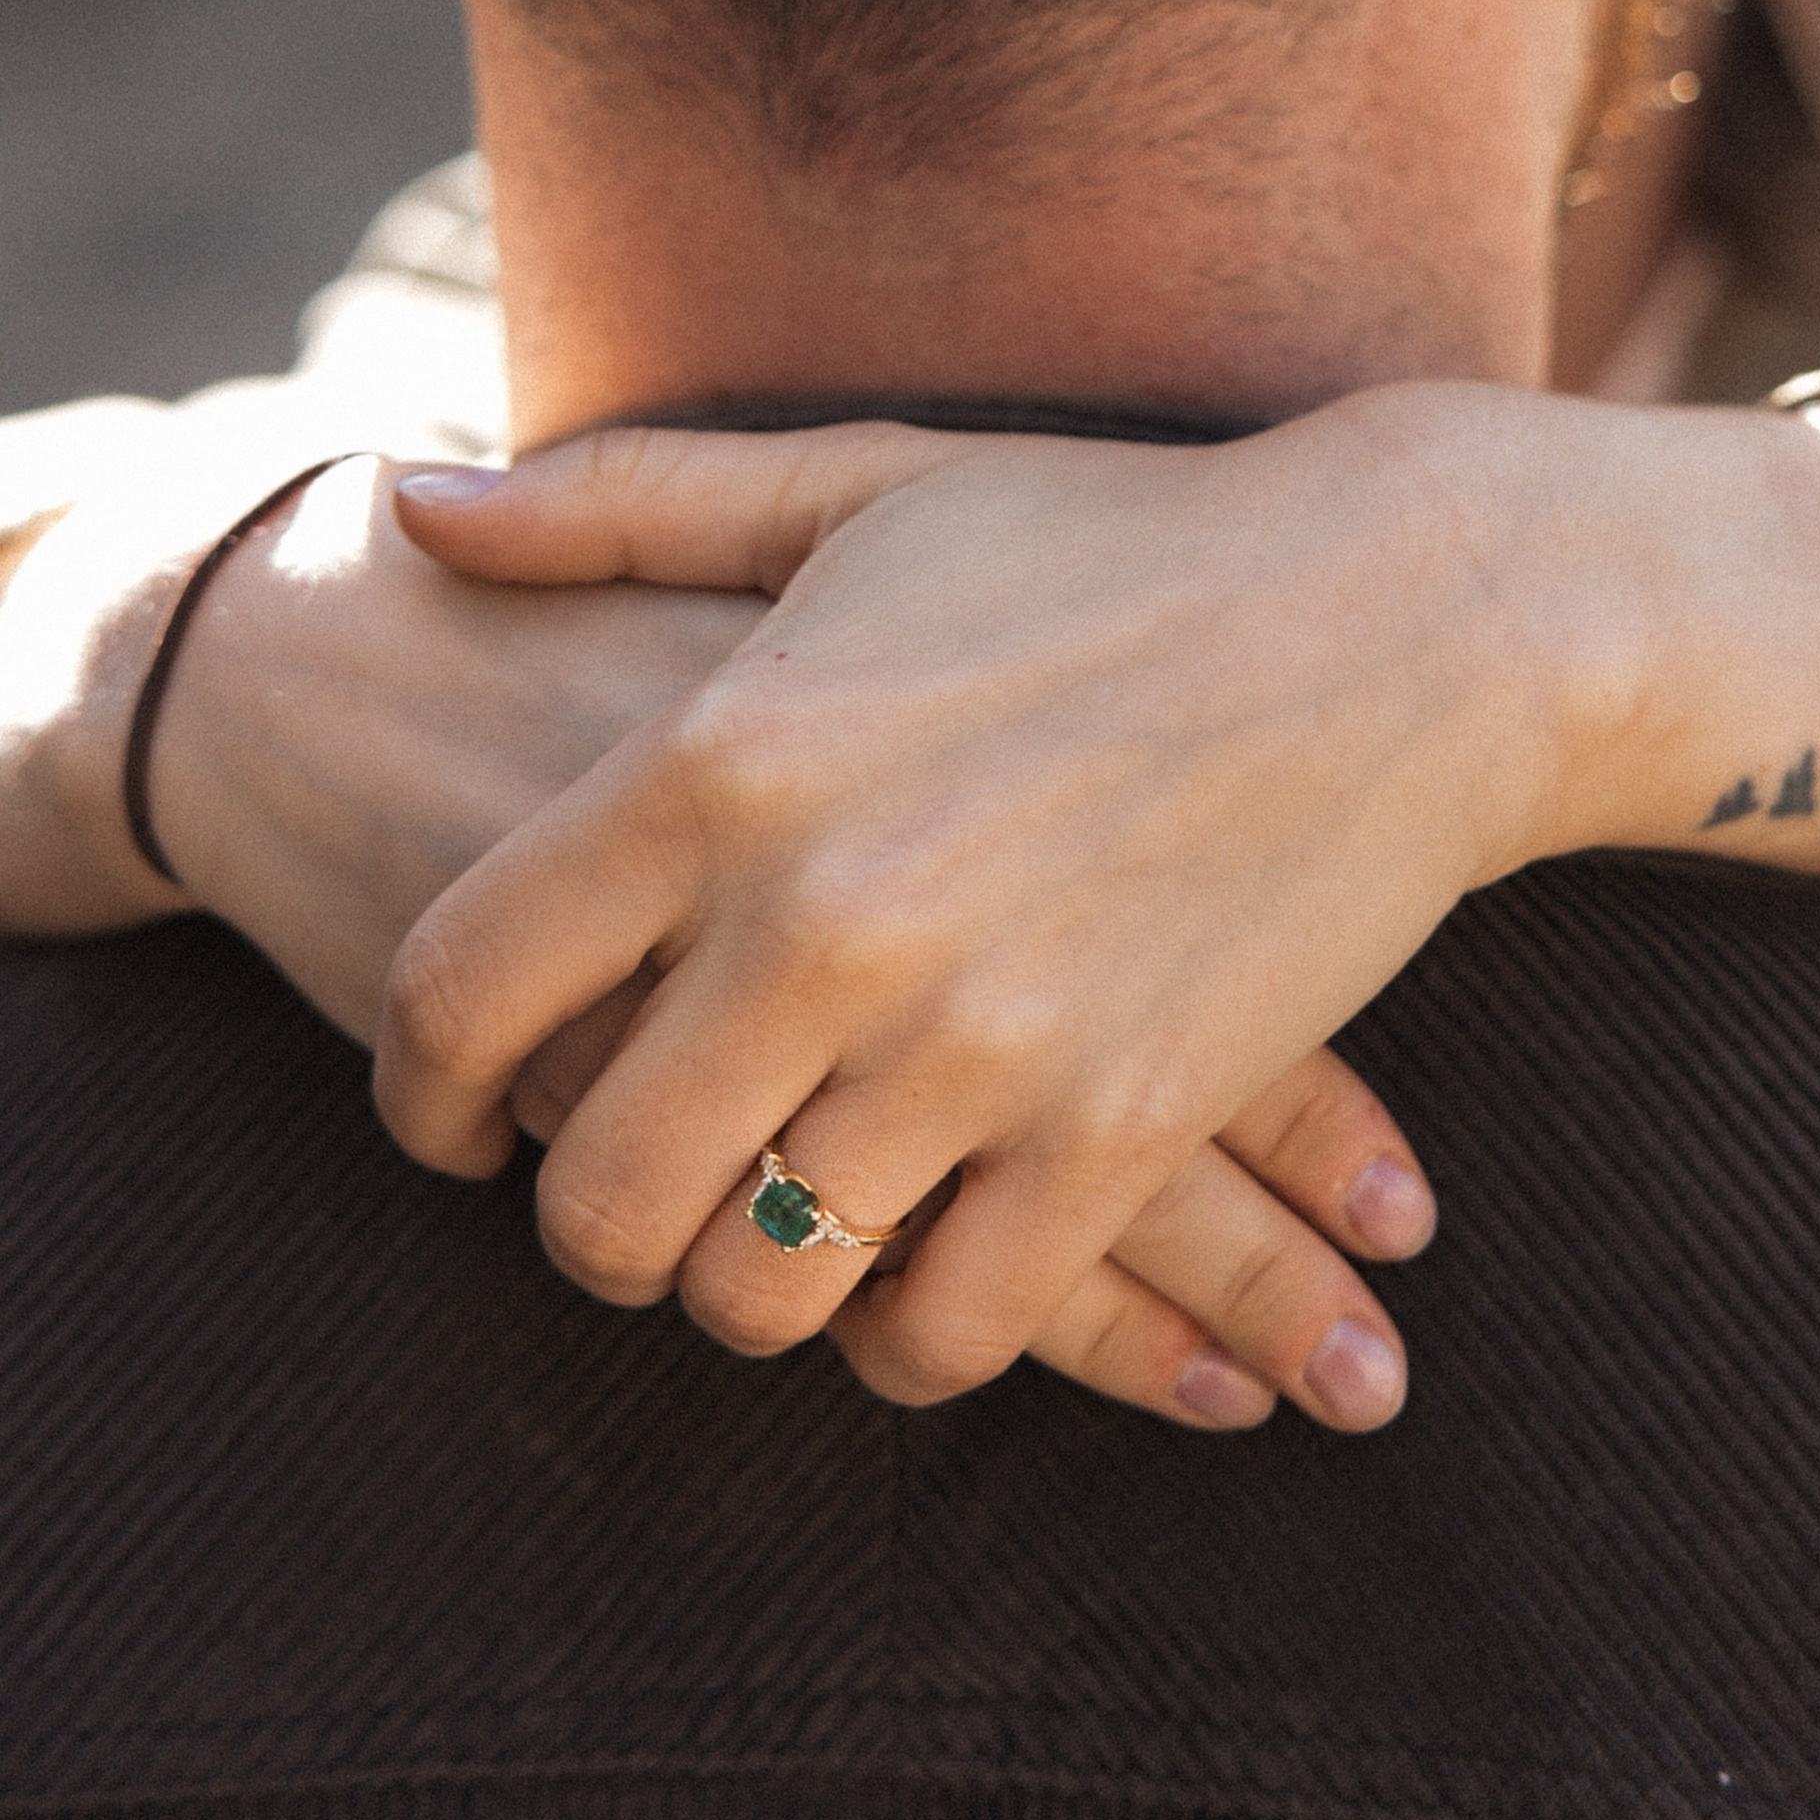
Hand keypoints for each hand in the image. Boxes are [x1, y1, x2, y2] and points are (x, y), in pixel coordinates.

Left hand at [380, 398, 1544, 1426]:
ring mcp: (977, 1039)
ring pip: (759, 1287)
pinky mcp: (1120, 1126)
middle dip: (581, 1229)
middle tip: (618, 1205)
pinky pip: (943, 1329)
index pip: (465, 985)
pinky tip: (912, 1269)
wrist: (1409, 617)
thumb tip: (410, 514)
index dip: (421, 1088)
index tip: (451, 1119)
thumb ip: (621, 510)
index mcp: (723, 753)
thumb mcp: (860, 487)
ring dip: (741, 1289)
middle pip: (595, 1190)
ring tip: (764, 1238)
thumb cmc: (1118, 539)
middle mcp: (822, 914)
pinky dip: (905, 1333)